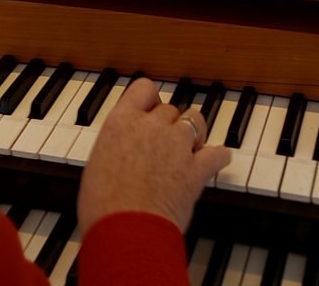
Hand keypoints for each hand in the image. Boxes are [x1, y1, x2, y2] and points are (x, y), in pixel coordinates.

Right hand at [77, 77, 231, 235]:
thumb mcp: (97, 164)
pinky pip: (217, 153)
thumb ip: (116, 148)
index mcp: (122, 120)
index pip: (143, 88)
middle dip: (169, 123)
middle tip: (165, 141)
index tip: (151, 110)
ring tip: (191, 145)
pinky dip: (220, 156)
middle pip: (169, 108)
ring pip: (195, 119)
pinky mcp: (196, 169)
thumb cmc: (103, 204)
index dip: (150, 99)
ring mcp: (176, 144)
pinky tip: (221, 158)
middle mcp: (150, 125)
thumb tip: (121, 154)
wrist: (125, 229)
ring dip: (194, 131)